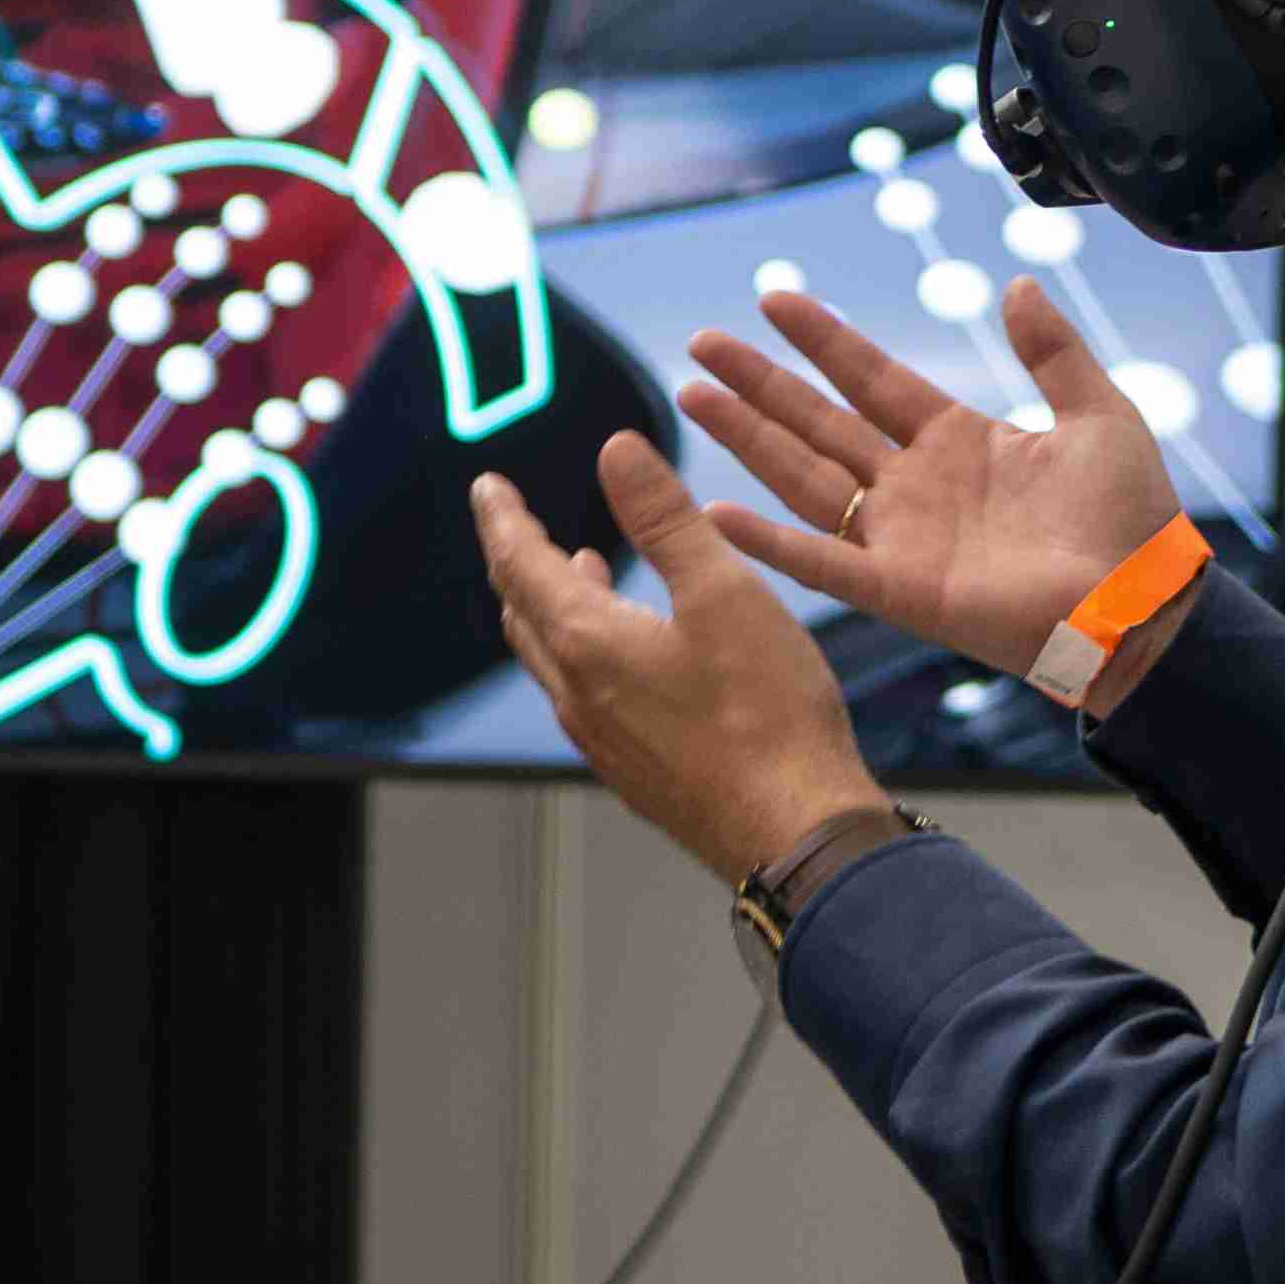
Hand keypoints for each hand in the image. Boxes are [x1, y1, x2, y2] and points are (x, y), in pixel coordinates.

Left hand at [472, 434, 887, 879]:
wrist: (796, 832)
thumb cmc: (768, 715)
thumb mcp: (723, 591)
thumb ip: (665, 517)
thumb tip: (617, 452)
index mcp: (589, 643)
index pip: (520, 564)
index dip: (502, 519)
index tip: (488, 488)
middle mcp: (578, 697)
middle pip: (525, 614)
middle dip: (518, 561)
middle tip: (518, 525)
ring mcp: (603, 742)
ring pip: (553, 660)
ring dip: (552, 608)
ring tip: (578, 571)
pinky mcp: (633, 772)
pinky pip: (583, 699)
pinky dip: (584, 653)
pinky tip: (627, 652)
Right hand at [678, 277, 1181, 678]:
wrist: (1141, 602)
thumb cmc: (1129, 517)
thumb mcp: (1098, 413)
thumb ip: (1052, 351)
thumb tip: (1017, 284)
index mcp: (957, 441)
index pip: (871, 378)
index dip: (823, 339)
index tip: (774, 299)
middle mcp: (915, 486)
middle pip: (817, 422)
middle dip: (759, 383)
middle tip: (701, 344)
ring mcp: (899, 538)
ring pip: (804, 477)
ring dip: (747, 440)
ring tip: (692, 398)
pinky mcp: (898, 590)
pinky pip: (821, 563)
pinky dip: (768, 542)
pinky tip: (716, 514)